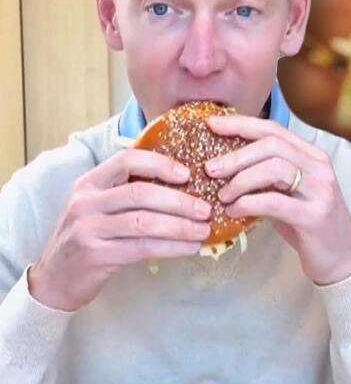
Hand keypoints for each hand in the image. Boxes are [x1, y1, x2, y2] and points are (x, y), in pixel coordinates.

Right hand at [29, 150, 211, 310]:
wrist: (55, 278)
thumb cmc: (89, 237)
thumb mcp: (100, 207)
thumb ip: (129, 193)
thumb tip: (184, 187)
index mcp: (90, 183)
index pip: (127, 160)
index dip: (160, 164)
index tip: (187, 174)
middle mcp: (86, 202)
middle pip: (141, 193)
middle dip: (180, 201)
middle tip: (206, 209)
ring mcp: (88, 229)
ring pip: (144, 222)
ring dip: (180, 226)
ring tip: (204, 230)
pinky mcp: (96, 255)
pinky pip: (142, 248)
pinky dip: (171, 247)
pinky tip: (189, 247)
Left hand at [204, 114, 350, 285]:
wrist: (340, 258)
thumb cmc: (308, 225)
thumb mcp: (288, 194)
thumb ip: (267, 177)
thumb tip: (223, 163)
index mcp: (312, 156)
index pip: (274, 130)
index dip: (241, 124)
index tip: (212, 124)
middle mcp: (319, 167)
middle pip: (272, 144)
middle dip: (236, 155)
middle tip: (210, 169)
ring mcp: (320, 190)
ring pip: (274, 168)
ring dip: (240, 180)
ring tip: (223, 196)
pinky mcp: (314, 215)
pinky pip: (274, 201)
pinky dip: (248, 203)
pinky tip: (234, 212)